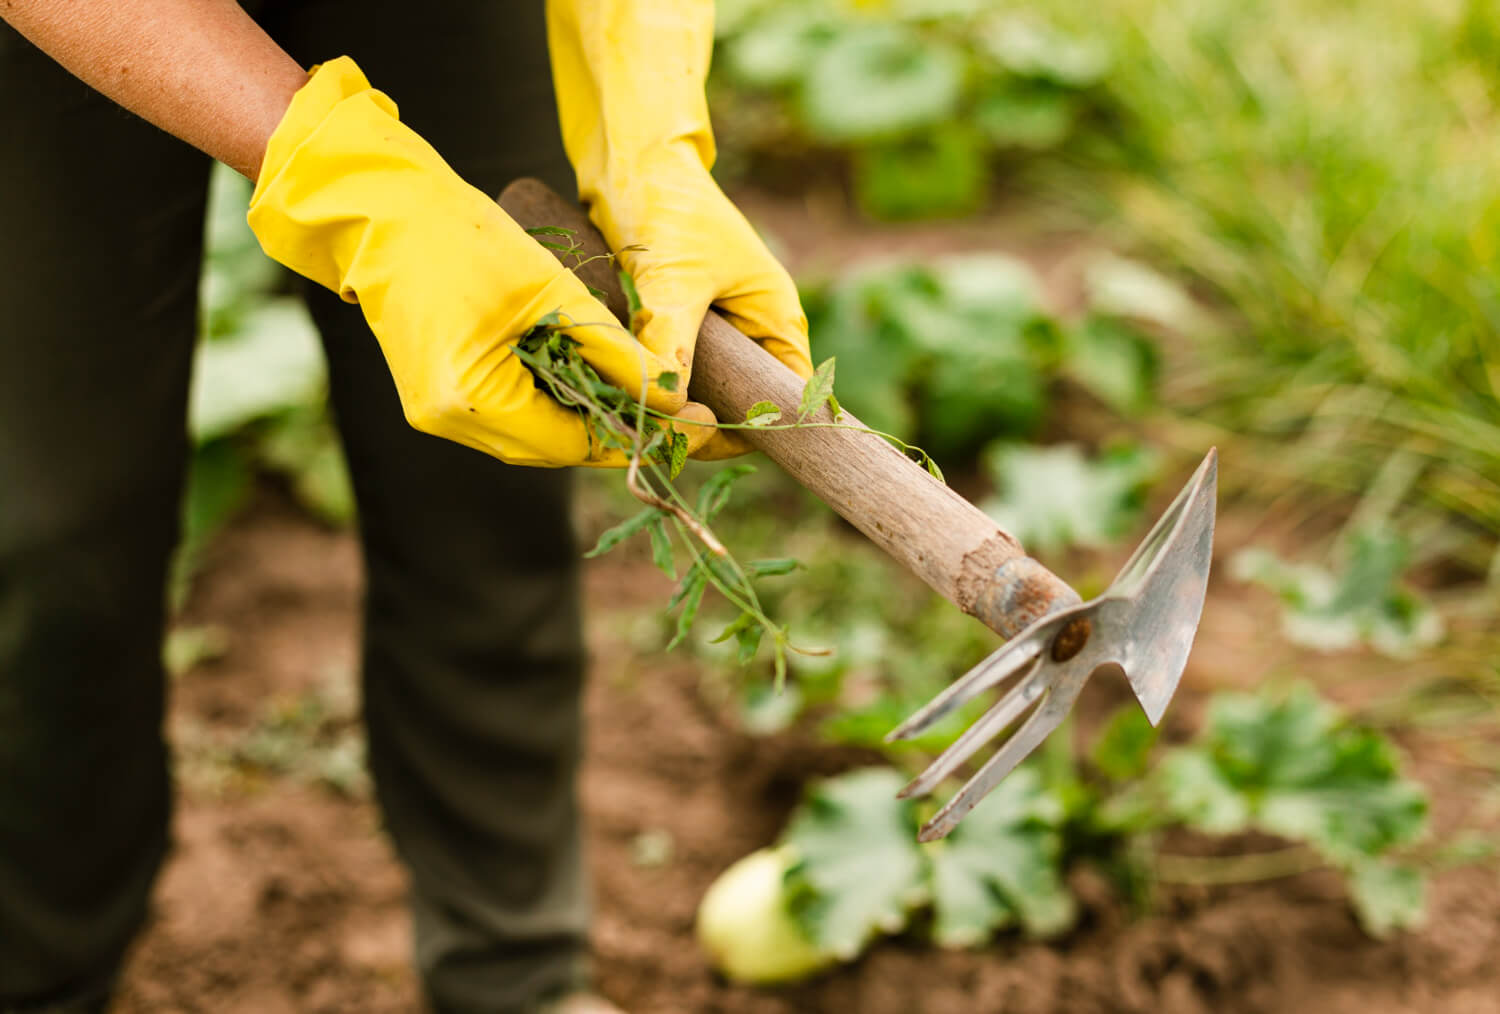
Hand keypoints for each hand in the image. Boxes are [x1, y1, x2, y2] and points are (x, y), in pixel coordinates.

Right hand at [247, 57, 715, 467]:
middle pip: (553, 445)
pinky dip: (551, 396)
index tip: (695, 422)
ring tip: (642, 390)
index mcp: (471, 401)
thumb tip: (670, 399)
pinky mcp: (436, 392)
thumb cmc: (463, 238)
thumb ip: (614, 351)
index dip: (639, 435)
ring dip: (585, 412)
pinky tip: (588, 374)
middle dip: (616, 428)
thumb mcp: (553, 291)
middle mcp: (448, 421)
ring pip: (533, 431)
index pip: (573, 442)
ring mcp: (435, 411)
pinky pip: (508, 411)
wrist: (379, 209)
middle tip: (678, 410)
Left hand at [548, 0, 813, 458]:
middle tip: (653, 435)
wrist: (630, 158)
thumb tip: (667, 404)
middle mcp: (752, 332)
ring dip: (669, 403)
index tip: (699, 441)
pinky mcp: (675, 325)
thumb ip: (671, 343)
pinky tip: (616, 388)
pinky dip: (646, 382)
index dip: (750, 430)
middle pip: (738, 403)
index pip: (785, 400)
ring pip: (698, 391)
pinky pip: (666, 371)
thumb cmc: (668, 206)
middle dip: (699, 422)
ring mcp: (714, 330)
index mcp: (776, 322)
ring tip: (629, 411)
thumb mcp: (674, 279)